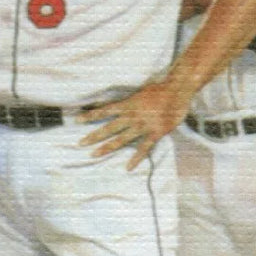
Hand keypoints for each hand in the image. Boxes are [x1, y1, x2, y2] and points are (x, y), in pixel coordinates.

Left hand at [76, 80, 192, 169]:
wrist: (178, 89)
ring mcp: (143, 125)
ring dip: (107, 147)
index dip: (91, 115)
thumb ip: (130, 101)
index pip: (105, 110)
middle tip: (80, 143)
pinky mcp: (156, 132)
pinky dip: (136, 158)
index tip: (77, 120)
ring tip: (94, 154)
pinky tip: (128, 167)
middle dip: (94, 135)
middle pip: (109, 127)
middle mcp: (132, 115)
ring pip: (122, 138)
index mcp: (128, 104)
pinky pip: (144, 148)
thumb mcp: (141, 91)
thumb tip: (120, 105)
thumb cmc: (161, 88)